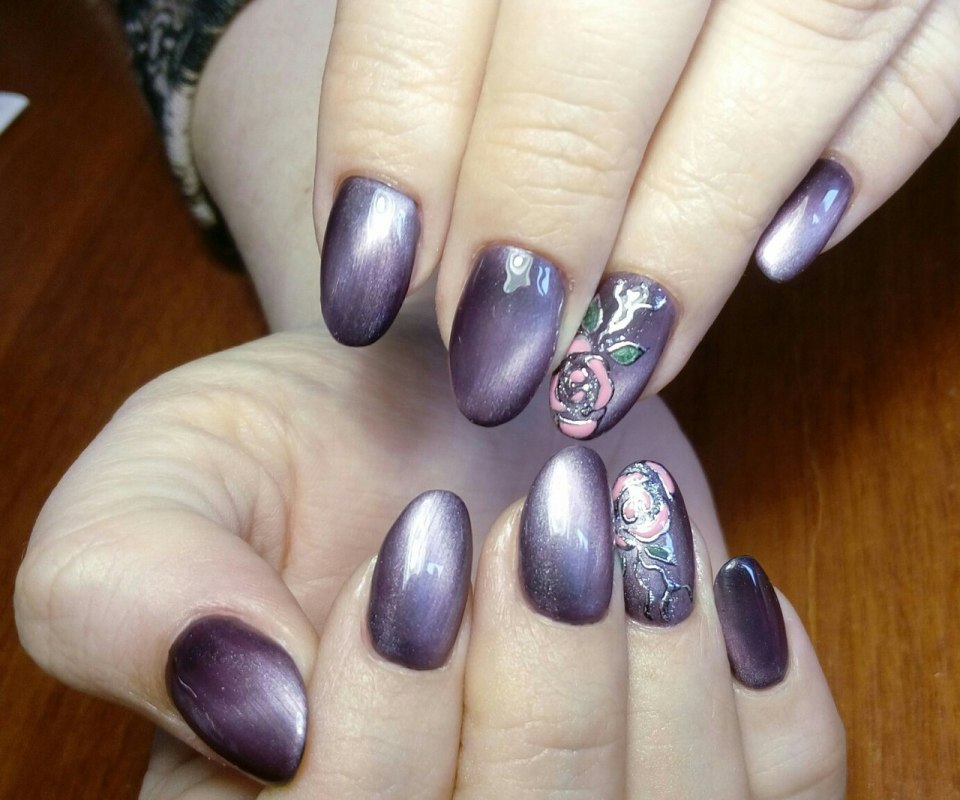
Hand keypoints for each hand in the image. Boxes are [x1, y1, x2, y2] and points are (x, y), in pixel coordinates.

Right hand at [15, 322, 843, 796]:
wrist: (425, 407)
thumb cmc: (292, 447)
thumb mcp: (161, 479)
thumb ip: (131, 593)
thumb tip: (258, 711)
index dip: (388, 715)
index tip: (420, 536)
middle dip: (546, 687)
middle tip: (548, 510)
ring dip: (657, 670)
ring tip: (623, 518)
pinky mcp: (707, 780)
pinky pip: (779, 789)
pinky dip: (753, 680)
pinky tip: (692, 583)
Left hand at [193, 0, 959, 435]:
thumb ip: (440, 27)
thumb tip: (390, 217)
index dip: (393, 149)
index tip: (364, 288)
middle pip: (599, 46)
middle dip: (539, 220)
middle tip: (495, 367)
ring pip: (790, 55)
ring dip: (691, 241)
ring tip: (620, 366)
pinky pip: (942, 60)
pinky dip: (868, 159)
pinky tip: (784, 250)